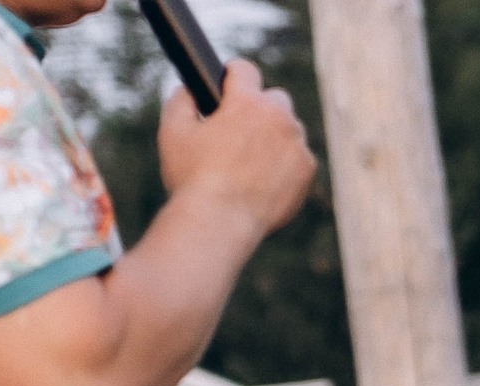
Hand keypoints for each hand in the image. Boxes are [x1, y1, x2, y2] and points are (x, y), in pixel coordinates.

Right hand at [158, 61, 315, 240]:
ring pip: (289, 129)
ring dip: (274, 136)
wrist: (221, 222)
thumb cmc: (192, 177)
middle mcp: (279, 118)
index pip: (245, 69)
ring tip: (251, 159)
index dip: (232, 75)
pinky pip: (298, 157)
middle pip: (274, 98)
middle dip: (258, 108)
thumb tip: (189, 90)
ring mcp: (297, 145)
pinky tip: (265, 178)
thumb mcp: (173, 131)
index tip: (228, 85)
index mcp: (247, 102)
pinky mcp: (307, 170)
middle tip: (238, 129)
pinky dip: (285, 164)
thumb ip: (181, 101)